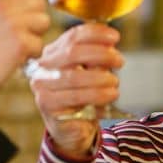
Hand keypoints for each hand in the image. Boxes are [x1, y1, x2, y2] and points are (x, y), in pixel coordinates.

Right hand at [0, 0, 51, 105]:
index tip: (31, 7)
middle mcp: (0, 4)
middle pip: (39, 2)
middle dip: (34, 20)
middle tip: (21, 35)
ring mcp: (10, 21)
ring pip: (43, 22)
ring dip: (34, 37)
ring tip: (15, 48)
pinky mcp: (19, 42)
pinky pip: (39, 44)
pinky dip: (30, 56)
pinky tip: (14, 60)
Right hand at [28, 23, 121, 158]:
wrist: (70, 128)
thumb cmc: (81, 96)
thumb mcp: (89, 73)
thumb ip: (96, 59)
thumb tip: (110, 48)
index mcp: (53, 54)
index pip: (72, 37)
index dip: (95, 34)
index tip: (115, 37)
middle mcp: (43, 68)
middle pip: (72, 53)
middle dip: (100, 54)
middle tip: (119, 61)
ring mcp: (42, 87)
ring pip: (74, 77)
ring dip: (100, 79)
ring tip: (115, 84)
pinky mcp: (47, 106)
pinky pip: (75, 98)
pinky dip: (96, 97)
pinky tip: (109, 98)